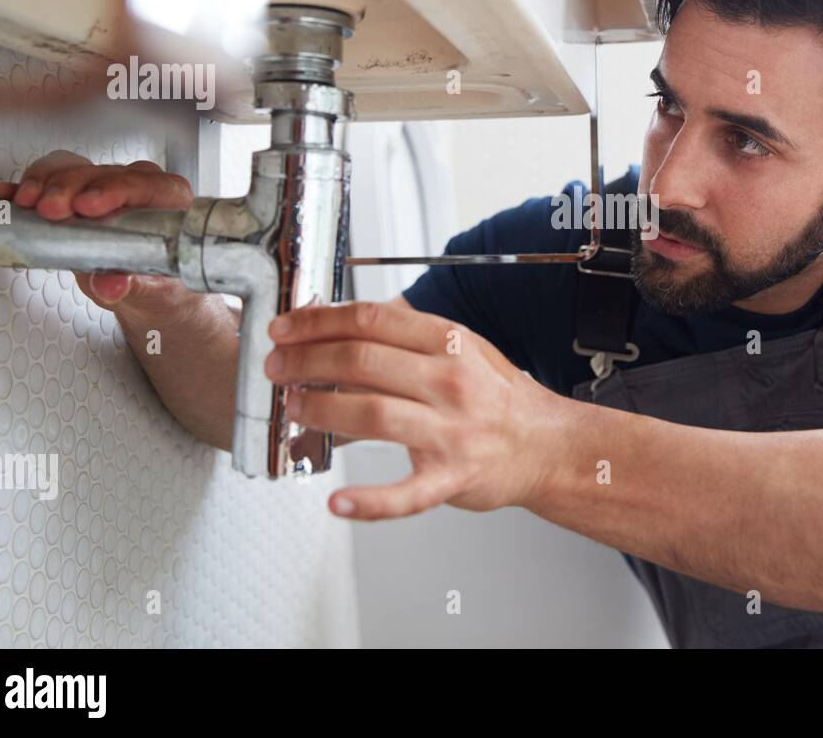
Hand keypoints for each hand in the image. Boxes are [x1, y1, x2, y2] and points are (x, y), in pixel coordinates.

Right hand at [0, 150, 198, 323]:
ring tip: (26, 203)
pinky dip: (25, 187)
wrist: (146, 291)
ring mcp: (103, 185)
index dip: (113, 191)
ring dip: (44, 184)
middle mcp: (137, 185)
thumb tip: (112, 285)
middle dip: (70, 188)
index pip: (144, 184)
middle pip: (101, 174)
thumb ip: (131, 284)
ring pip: (71, 169)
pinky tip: (7, 196)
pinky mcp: (74, 193)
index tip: (87, 206)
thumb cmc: (159, 282)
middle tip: (50, 209)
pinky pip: (48, 181)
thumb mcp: (150, 289)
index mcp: (168, 198)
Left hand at [265, 300, 561, 519]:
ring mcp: (451, 432)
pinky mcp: (451, 478)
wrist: (545, 445)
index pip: (373, 320)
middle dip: (306, 361)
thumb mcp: (463, 347)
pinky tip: (337, 502)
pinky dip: (369, 502)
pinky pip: (405, 494)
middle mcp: (450, 382)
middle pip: (363, 361)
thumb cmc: (498, 397)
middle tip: (277, 367)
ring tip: (293, 407)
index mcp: (450, 343)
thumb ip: (408, 333)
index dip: (319, 322)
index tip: (286, 328)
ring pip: (373, 414)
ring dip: (320, 410)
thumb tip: (342, 320)